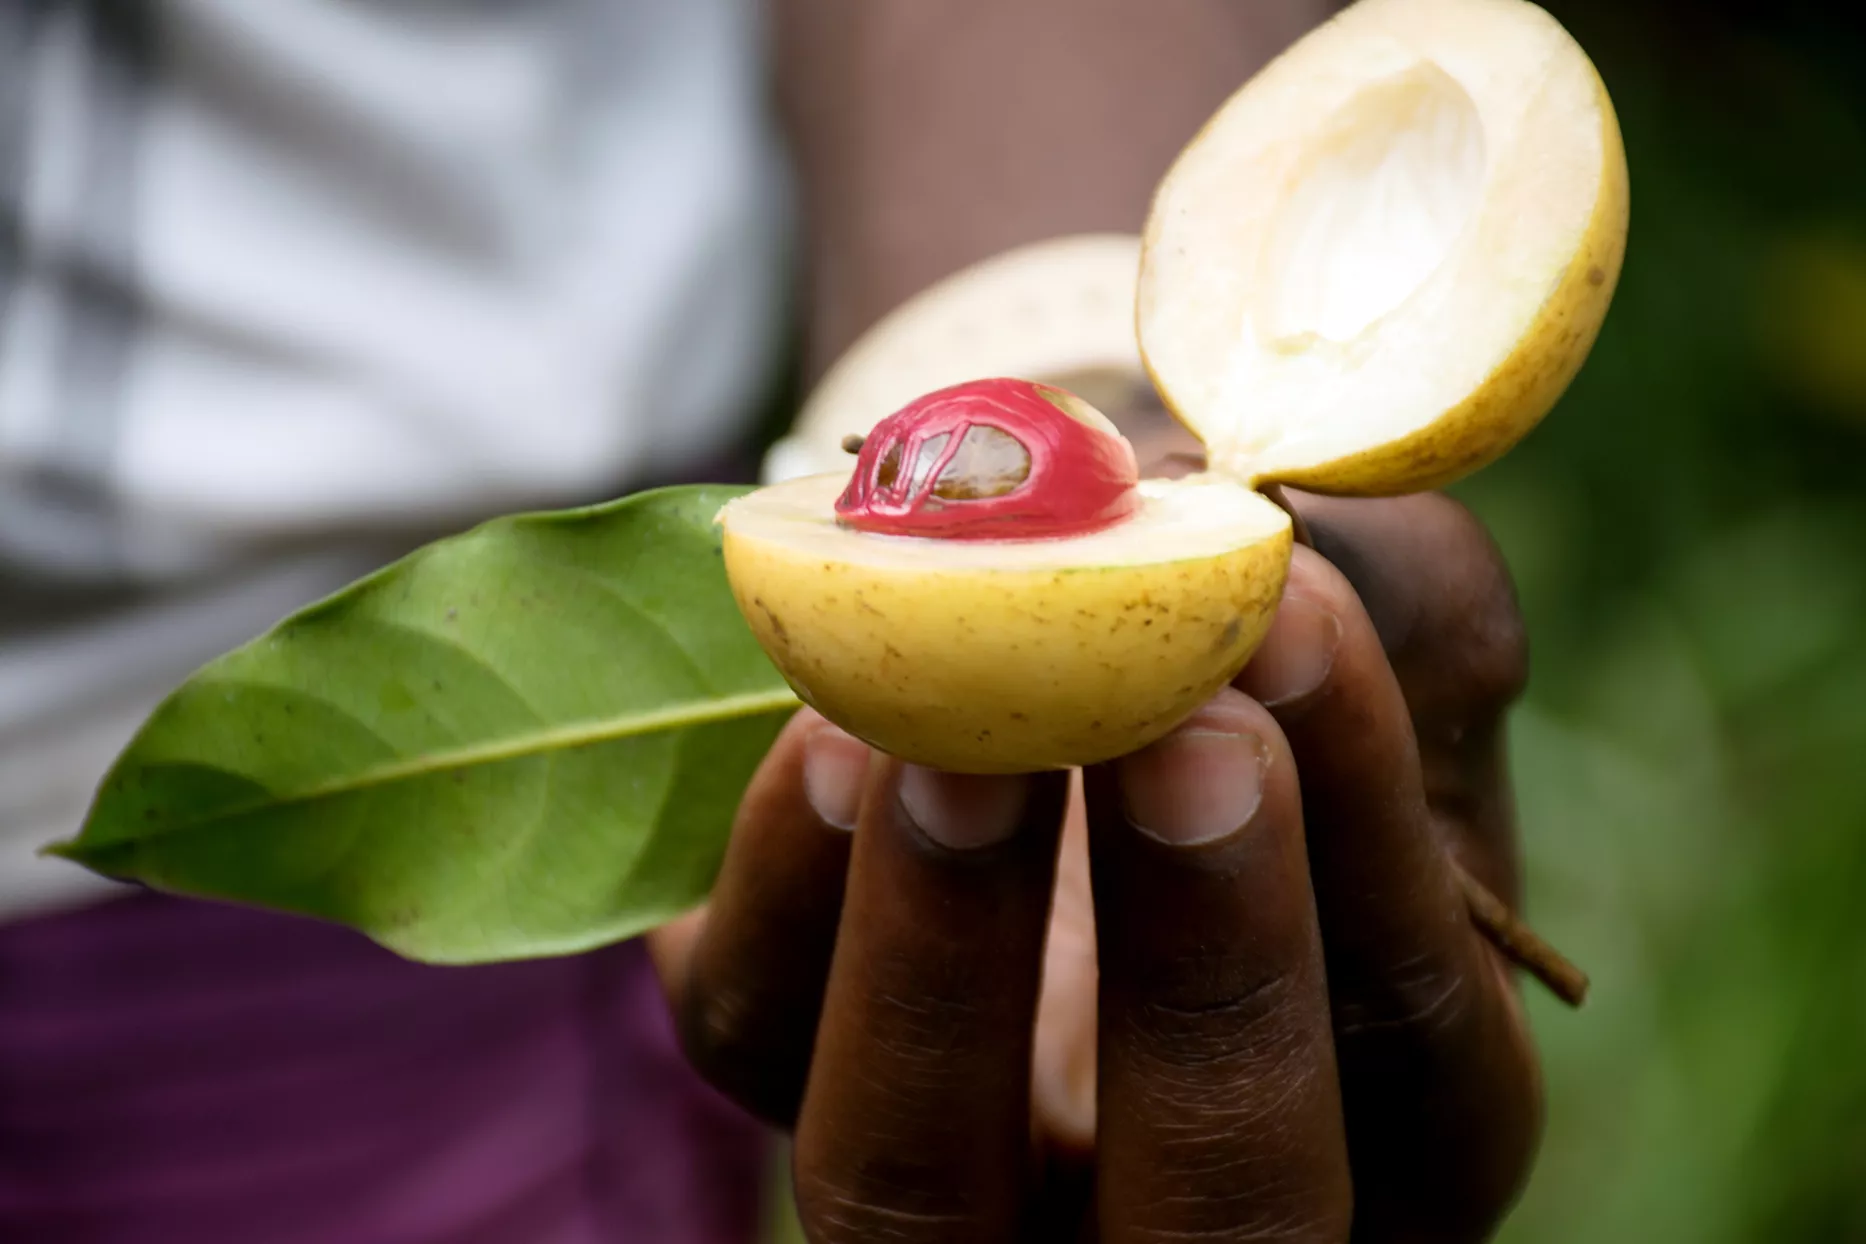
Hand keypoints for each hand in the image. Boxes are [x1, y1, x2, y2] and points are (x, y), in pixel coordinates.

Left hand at [650, 489, 1540, 1241]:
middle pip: (1215, 1215)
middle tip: (1177, 737)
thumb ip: (1405, 588)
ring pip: (919, 1181)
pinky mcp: (775, 1050)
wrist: (1045, 604)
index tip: (1302, 631)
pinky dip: (788, 882)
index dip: (1370, 857)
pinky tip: (834, 733)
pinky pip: (753, 1027)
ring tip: (962, 743)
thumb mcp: (1368, 608)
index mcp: (1380, 1098)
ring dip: (943, 955)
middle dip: (1208, 979)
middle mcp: (1163, 1185)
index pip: (1419, 1052)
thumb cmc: (1240, 628)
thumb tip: (1341, 564)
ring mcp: (950, 1154)